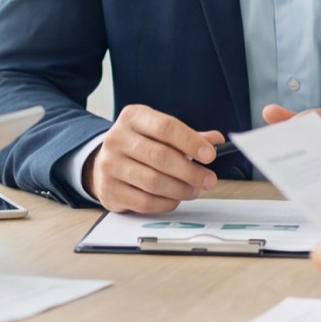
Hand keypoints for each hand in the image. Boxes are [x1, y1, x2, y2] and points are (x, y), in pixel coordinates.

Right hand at [87, 105, 224, 213]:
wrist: (104, 162)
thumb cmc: (139, 146)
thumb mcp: (158, 132)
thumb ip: (187, 136)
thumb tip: (216, 140)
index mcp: (132, 118)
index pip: (165, 127)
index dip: (190, 142)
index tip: (210, 155)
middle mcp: (117, 138)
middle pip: (160, 157)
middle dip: (190, 171)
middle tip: (208, 180)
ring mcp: (109, 165)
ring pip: (153, 182)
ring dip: (181, 190)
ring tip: (194, 191)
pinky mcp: (109, 190)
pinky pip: (144, 202)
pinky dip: (166, 203)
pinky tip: (175, 199)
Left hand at [261, 104, 320, 195]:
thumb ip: (303, 120)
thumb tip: (268, 112)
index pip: (313, 119)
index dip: (291, 131)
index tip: (274, 143)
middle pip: (320, 144)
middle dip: (297, 154)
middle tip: (276, 164)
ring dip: (307, 176)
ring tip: (287, 182)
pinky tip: (308, 195)